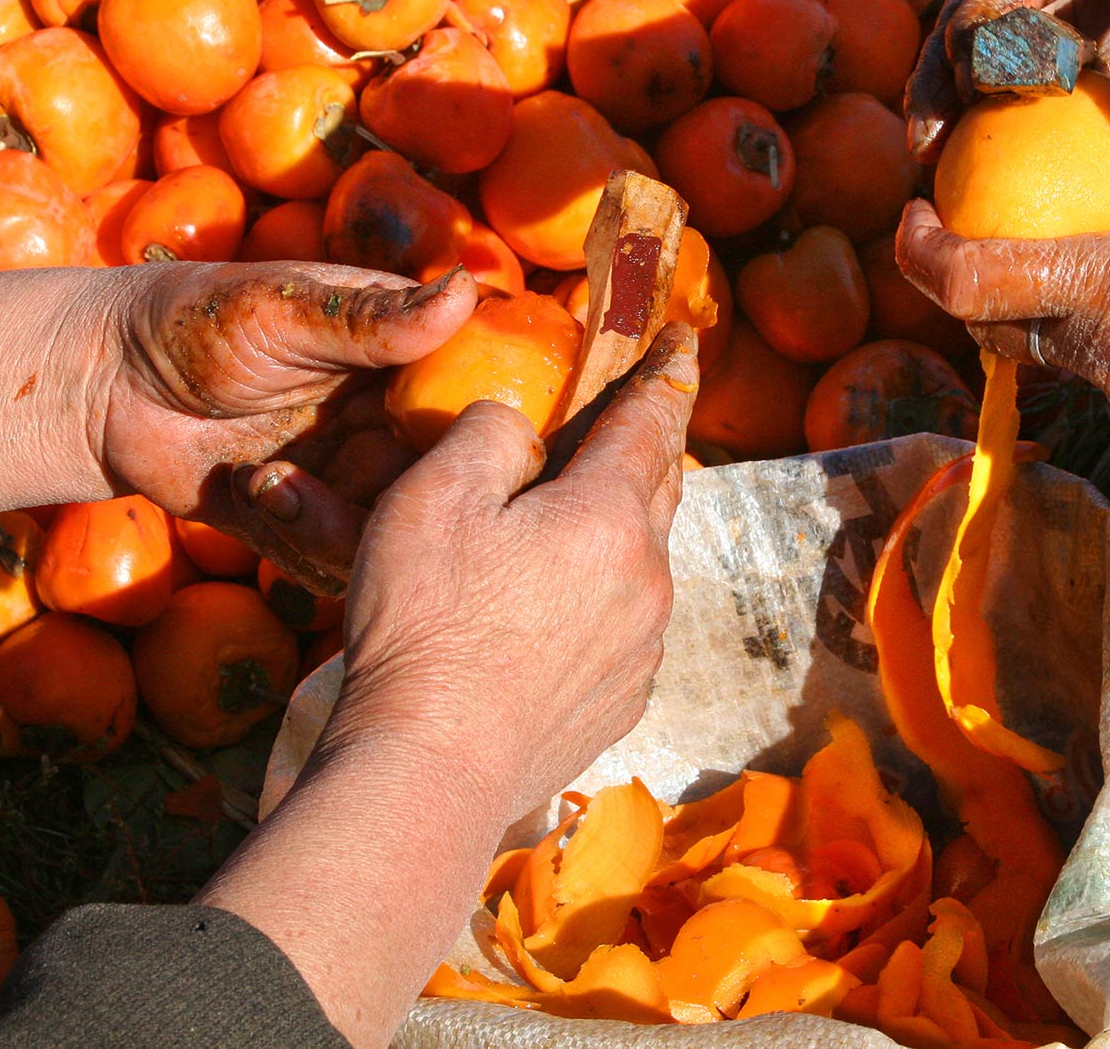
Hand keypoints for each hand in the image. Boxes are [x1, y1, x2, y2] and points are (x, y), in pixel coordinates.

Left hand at [95, 262, 474, 589]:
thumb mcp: (283, 308)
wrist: (104, 383)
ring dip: (341, 520)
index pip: (481, 390)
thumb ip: (373, 318)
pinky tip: (252, 496)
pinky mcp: (310, 526)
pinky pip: (338, 562)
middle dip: (408, 487)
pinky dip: (300, 541)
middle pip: (449, 477)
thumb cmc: (194, 318)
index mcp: (406, 356)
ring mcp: (354, 478)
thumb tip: (469, 291)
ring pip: (397, 530)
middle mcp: (393, 421)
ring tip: (274, 481)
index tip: (465, 433)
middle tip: (353, 471)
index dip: (490, 420)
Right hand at [292, 322, 698, 823]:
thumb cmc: (424, 625)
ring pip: (642, 562)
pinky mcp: (622, 701)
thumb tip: (522, 428)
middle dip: (649, 445)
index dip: (667, 372)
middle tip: (635, 413)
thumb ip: (489, 434)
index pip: (653, 422)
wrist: (430, 770)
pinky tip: (554, 611)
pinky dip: (602, 598)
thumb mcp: (433, 496)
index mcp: (609, 516)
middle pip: (660, 488)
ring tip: (575, 520)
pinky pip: (624, 626)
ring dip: (619, 530)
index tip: (685, 340)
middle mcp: (648, 578)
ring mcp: (643, 649)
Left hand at [896, 7, 1109, 450]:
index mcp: (1108, 291)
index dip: (920, 250)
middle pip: (984, 323)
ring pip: (1029, 347)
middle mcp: (1098, 354)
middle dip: (953, 276)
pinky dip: (1067, 320)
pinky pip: (1081, 363)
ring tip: (1029, 235)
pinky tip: (1106, 273)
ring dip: (1012, 300)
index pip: (969, 283)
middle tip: (958, 216)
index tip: (911, 209)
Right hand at [906, 0, 1109, 160]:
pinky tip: (948, 151)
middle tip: (930, 154)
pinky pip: (980, 48)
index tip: (977, 110)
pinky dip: (964, 96)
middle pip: (968, 4)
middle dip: (942, 78)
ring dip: (938, 92)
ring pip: (959, 28)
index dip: (984, 46)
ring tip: (923, 160)